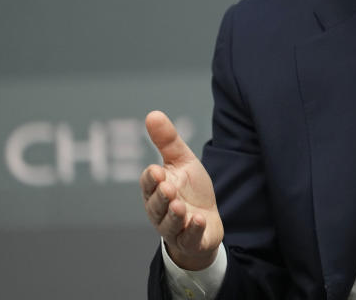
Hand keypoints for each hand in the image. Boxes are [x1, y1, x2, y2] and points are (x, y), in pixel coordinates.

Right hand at [140, 111, 223, 270]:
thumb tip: (152, 114)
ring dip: (174, 215)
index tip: (157, 170)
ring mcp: (175, 228)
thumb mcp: (182, 161)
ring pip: (169, 224)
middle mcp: (160, 211)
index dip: (151, 179)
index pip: (148, 184)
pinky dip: (192, 230)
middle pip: (156, 205)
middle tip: (169, 188)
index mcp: (156, 190)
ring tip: (180, 206)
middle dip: (161, 197)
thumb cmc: (190, 189)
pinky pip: (189, 238)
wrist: (207, 220)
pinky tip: (198, 220)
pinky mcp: (191, 241)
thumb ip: (167, 141)